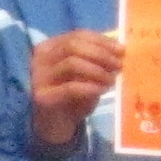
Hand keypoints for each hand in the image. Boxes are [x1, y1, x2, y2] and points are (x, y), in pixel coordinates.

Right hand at [26, 30, 124, 153]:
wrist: (55, 125)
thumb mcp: (86, 74)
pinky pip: (70, 87)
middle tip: (119, 65)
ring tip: (112, 80)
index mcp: (50, 46)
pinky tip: (102, 90)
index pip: (77, 35)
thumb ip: (96, 60)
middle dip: (101, 54)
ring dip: (97, 71)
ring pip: (72, 63)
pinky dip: (90, 87)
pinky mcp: (42, 97)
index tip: (121, 50)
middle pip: (73, 46)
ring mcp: (38, 77)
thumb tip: (119, 51)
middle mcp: (40, 58)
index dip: (101, 41)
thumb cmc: (73, 97)